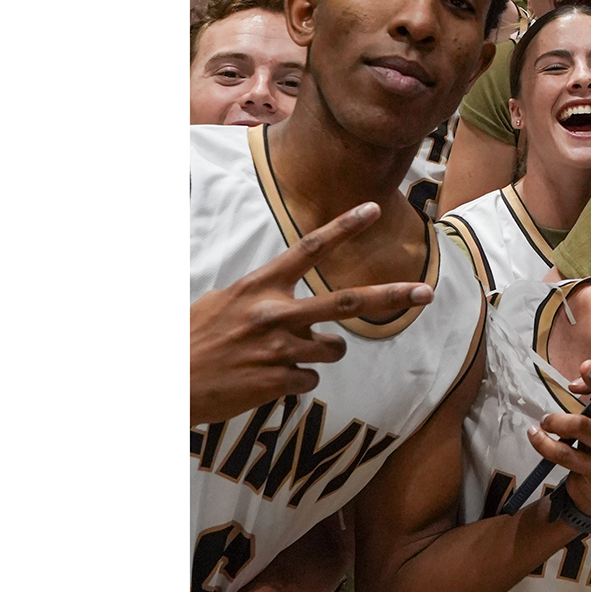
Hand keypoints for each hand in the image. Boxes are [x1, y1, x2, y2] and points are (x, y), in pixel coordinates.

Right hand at [191, 201, 434, 425]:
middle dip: (392, 295)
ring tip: (283, 356)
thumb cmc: (192, 339)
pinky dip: (296, 380)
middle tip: (426, 292)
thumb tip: (291, 305)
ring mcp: (280, 349)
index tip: (374, 209)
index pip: (308, 249)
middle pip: (348, 302)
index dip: (344, 228)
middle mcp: (274, 313)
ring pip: (333, 348)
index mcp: (258, 287)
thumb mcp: (221, 303)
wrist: (164, 382)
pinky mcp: (279, 380)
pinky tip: (265, 379)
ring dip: (322, 352)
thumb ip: (262, 298)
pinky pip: (310, 379)